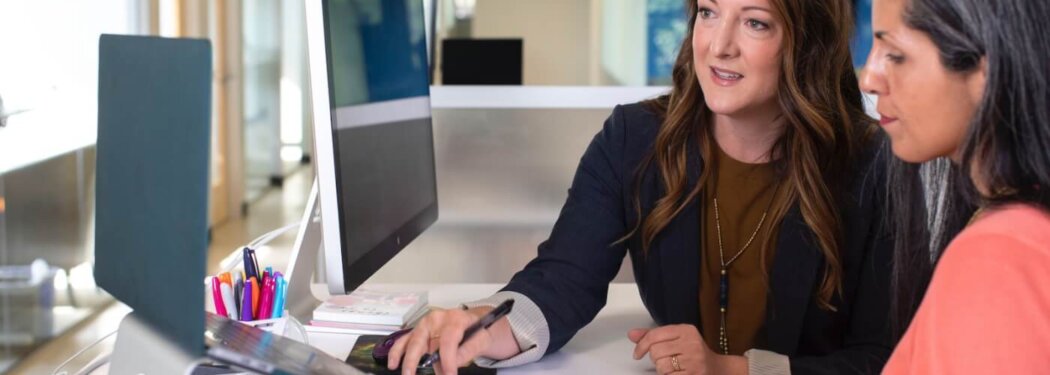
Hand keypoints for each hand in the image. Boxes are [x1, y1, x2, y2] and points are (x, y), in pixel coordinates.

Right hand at [386, 306, 518, 374]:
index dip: (448, 359)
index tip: (449, 374)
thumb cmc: (480, 330)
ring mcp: (427, 325)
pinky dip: (398, 352)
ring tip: (400, 370)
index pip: (448, 339)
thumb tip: (452, 364)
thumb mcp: (483, 339)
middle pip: (422, 339)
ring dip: (403, 356)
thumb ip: (468, 350)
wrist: (478, 322)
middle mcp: (437, 319)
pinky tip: (393, 363)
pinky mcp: (421, 332)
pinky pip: (406, 341)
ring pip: (410, 340)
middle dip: (415, 359)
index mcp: (455, 318)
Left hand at [629, 324, 745, 374]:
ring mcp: (694, 359)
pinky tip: (677, 373)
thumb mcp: (675, 339)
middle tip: (664, 360)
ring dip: (662, 369)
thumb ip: (653, 336)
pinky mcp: (694, 374)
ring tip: (672, 367)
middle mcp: (691, 342)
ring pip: (661, 365)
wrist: (718, 369)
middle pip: (656, 351)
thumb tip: (631, 334)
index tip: (637, 354)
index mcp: (686, 330)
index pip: (654, 335)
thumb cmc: (692, 353)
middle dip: (655, 359)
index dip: (641, 346)